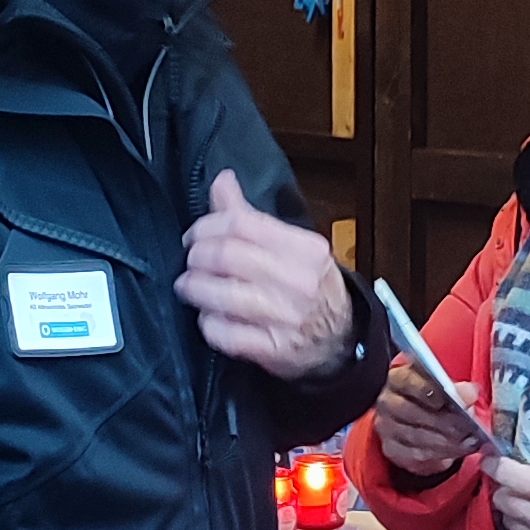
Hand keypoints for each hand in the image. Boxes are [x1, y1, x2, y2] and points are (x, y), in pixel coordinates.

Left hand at [177, 171, 354, 378]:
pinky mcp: (271, 349)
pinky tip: (209, 316)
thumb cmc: (311, 288)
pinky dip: (207, 322)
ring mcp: (285, 317)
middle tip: (190, 260)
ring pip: (220, 295)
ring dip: (194, 287)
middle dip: (196, 256)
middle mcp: (298, 281)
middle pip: (226, 256)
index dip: (207, 226)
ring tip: (188, 286)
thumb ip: (251, 216)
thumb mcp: (292, 247)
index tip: (195, 235)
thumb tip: (222, 180)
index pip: (242, 224)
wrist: (341, 341)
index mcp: (305, 248)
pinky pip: (223, 332)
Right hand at [373, 355, 481, 479]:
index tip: (444, 398)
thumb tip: (470, 392)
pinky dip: (440, 454)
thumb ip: (457, 389)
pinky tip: (458, 452)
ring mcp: (387, 428)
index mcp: (398, 379)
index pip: (406, 380)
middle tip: (466, 428)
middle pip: (410, 411)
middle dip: (441, 421)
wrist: (419, 423)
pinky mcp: (392, 449)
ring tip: (468, 442)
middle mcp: (388, 402)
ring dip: (445, 441)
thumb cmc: (433, 400)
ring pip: (415, 436)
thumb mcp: (445, 389)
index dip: (424, 389)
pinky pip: (415, 454)